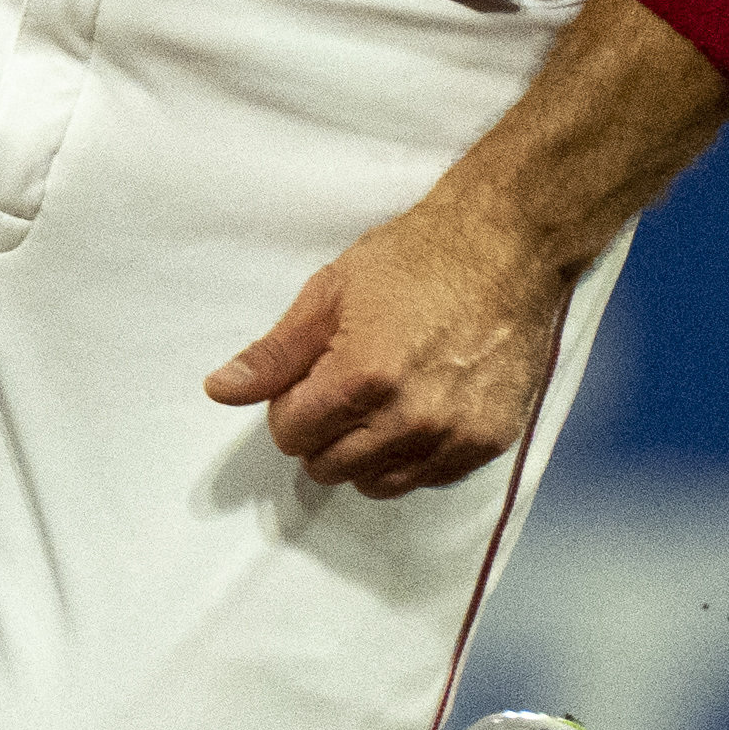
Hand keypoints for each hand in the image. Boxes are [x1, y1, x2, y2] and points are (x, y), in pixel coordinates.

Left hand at [205, 179, 567, 499]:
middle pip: (327, 465)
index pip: (291, 434)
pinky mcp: (487, 442)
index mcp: (361, 378)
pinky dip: (411, 457)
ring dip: (363, 451)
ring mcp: (452, 436)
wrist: (508, 247)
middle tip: (344, 385)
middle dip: (322, 430)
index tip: (311, 377)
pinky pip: (426, 479)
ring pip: (375, 482)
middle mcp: (408, 419)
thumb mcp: (331, 292)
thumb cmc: (417, 258)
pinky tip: (417, 412)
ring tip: (379, 402)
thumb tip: (221, 389)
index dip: (290, 405)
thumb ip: (275, 352)